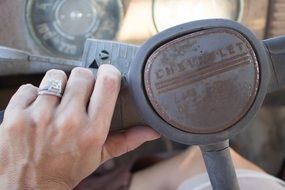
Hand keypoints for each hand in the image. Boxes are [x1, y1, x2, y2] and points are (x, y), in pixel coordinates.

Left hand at [0, 65, 159, 188]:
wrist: (28, 187)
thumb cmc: (66, 170)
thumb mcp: (99, 157)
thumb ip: (127, 140)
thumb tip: (151, 131)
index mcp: (92, 131)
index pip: (107, 84)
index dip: (108, 72)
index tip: (106, 74)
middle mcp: (68, 122)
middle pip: (81, 75)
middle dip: (82, 81)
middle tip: (78, 95)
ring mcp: (40, 117)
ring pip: (55, 76)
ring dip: (58, 86)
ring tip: (56, 103)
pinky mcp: (17, 115)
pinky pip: (30, 87)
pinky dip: (34, 95)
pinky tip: (37, 111)